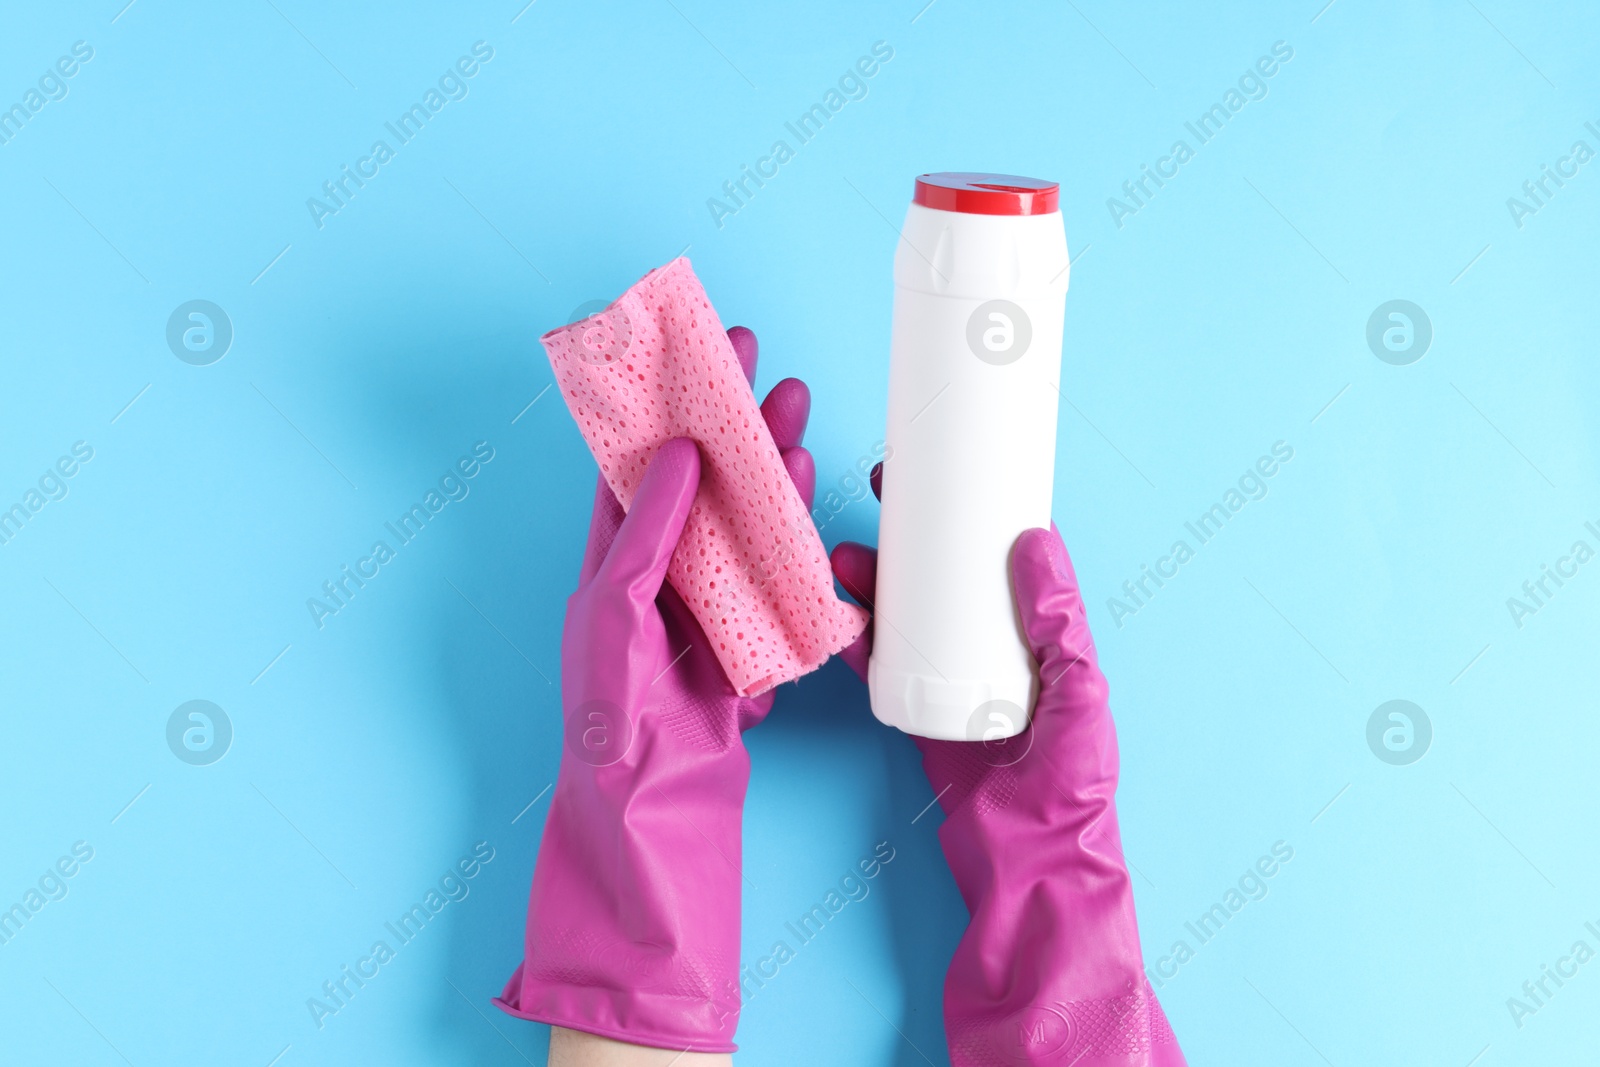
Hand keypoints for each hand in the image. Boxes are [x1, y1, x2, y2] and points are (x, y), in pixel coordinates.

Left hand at [496, 327, 814, 1054]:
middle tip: (763, 368)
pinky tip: (805, 510)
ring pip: (738, 529)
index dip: (662, 406)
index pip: (634, 468)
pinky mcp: (738, 654)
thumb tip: (676, 456)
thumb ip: (648, 537)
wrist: (651, 828)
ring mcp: (698, 619)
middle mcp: (651, 586)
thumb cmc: (613, 731)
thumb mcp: (618, 620)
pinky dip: (788, 548)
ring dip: (765, 476)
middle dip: (728, 425)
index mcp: (606, 570)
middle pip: (695, 486)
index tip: (694, 351)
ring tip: (796, 419)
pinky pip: (768, 588)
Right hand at [831, 477, 1186, 1065]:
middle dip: (911, 534)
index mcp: (1042, 641)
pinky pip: (882, 665)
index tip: (945, 473)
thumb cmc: (1071, 789)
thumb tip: (1036, 540)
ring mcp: (954, 682)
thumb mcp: (1079, 695)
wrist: (1029, 871)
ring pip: (907, 614)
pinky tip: (841, 615)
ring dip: (876, 580)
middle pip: (947, 577)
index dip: (975, 514)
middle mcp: (996, 653)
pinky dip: (859, 638)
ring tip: (847, 557)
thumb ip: (1059, 624)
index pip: (1005, 561)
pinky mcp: (917, 715)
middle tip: (881, 495)